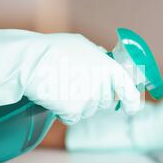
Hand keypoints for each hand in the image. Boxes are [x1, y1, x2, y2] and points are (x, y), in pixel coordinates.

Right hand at [23, 33, 140, 123]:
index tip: (131, 108)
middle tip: (74, 84)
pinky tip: (54, 97)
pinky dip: (64, 112)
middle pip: (103, 102)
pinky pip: (72, 118)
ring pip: (87, 111)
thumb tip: (104, 58)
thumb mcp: (81, 45)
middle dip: (93, 98)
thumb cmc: (53, 49)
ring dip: (77, 105)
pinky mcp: (73, 111)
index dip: (132, 101)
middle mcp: (102, 84)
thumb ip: (97, 55)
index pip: (127, 89)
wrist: (30, 61)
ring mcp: (88, 99)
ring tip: (60, 87)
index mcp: (108, 67)